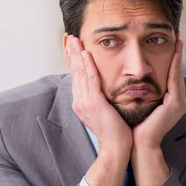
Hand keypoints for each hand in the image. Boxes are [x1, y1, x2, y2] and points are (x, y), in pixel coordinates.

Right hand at [65, 35, 131, 185]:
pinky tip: (87, 54)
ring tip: (75, 40)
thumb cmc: (115, 131)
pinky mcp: (94, 103)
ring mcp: (85, 101)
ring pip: (79, 72)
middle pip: (73, 71)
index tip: (71, 46)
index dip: (72, 60)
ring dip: (77, 54)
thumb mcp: (104, 111)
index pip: (75, 75)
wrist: (116, 148)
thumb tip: (103, 88)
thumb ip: (100, 98)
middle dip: (71, 53)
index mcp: (81, 101)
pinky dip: (88, 66)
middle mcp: (79, 100)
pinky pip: (90, 80)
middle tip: (69, 37)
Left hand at [133, 38, 185, 148]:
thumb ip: (141, 90)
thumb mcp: (139, 102)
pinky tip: (174, 56)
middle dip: (177, 54)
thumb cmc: (134, 124)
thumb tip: (132, 77)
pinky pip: (174, 82)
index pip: (170, 75)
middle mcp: (178, 101)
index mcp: (170, 100)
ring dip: (178, 57)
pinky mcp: (176, 105)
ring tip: (178, 41)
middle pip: (176, 72)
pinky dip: (174, 68)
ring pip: (177, 75)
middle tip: (177, 35)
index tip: (171, 42)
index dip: (171, 59)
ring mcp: (179, 103)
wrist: (137, 143)